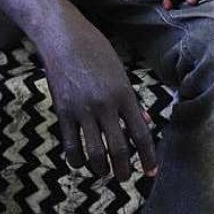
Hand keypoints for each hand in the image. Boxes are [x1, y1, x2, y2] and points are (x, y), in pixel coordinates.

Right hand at [38, 11, 156, 180]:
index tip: (151, 172)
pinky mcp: (63, 111)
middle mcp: (105, 105)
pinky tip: (81, 162)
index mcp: (124, 94)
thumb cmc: (95, 49)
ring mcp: (82, 110)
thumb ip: (132, 99)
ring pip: (95, 154)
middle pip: (119, 150)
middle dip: (124, 171)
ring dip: (102, 170)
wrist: (62, 36)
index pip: (141, 134)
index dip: (148, 157)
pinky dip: (77, 160)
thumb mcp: (120, 71)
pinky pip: (71, 146)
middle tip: (125, 178)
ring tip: (104, 173)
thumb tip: (145, 121)